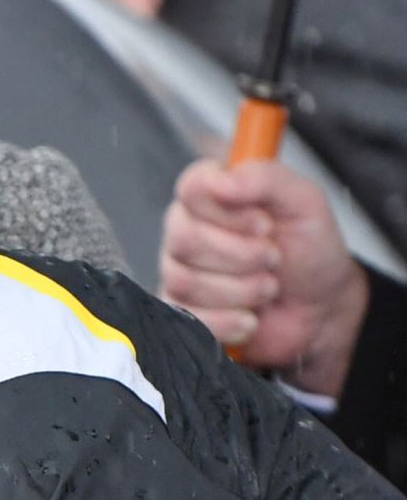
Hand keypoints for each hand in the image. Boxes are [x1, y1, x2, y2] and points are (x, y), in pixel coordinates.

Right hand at [162, 158, 368, 393]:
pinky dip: (228, 321)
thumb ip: (267, 178)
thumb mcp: (305, 203)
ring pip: (185, 281)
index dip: (227, 209)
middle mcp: (188, 230)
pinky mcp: (179, 313)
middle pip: (184, 239)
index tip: (263, 222)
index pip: (192, 187)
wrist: (319, 308)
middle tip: (273, 258)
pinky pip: (186, 318)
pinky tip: (250, 317)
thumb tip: (224, 179)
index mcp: (214, 195)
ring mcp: (179, 272)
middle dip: (241, 256)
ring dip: (242, 290)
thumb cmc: (309, 251)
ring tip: (268, 288)